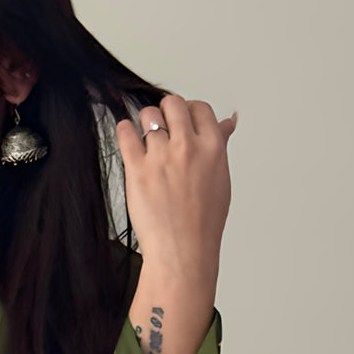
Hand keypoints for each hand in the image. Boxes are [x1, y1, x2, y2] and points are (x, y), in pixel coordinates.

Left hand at [116, 95, 236, 282]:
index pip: (199, 108)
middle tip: (162, 127)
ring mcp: (161, 156)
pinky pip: (125, 133)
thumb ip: (220, 144)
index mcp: (213, 147)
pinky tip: (127, 137)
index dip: (189, 112)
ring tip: (145, 140)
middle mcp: (188, 147)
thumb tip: (228, 121)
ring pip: (148, 116)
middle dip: (166, 112)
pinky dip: (124, 130)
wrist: (183, 249)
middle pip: (173, 104)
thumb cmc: (203, 221)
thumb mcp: (220, 178)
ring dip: (145, 123)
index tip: (183, 122)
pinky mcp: (137, 169)